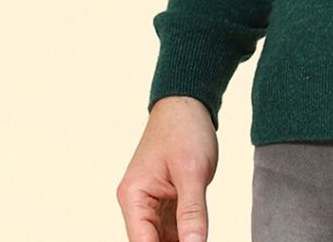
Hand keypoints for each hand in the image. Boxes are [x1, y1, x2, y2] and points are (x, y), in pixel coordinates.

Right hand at [116, 96, 217, 241]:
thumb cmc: (185, 129)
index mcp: (134, 196)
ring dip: (181, 241)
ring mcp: (152, 203)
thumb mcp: (193, 172)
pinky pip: (174, 228)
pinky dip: (186, 235)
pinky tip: (198, 237)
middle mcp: (138, 203)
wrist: (188, 103)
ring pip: (164, 239)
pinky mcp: (167, 201)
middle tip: (197, 241)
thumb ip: (192, 213)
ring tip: (198, 237)